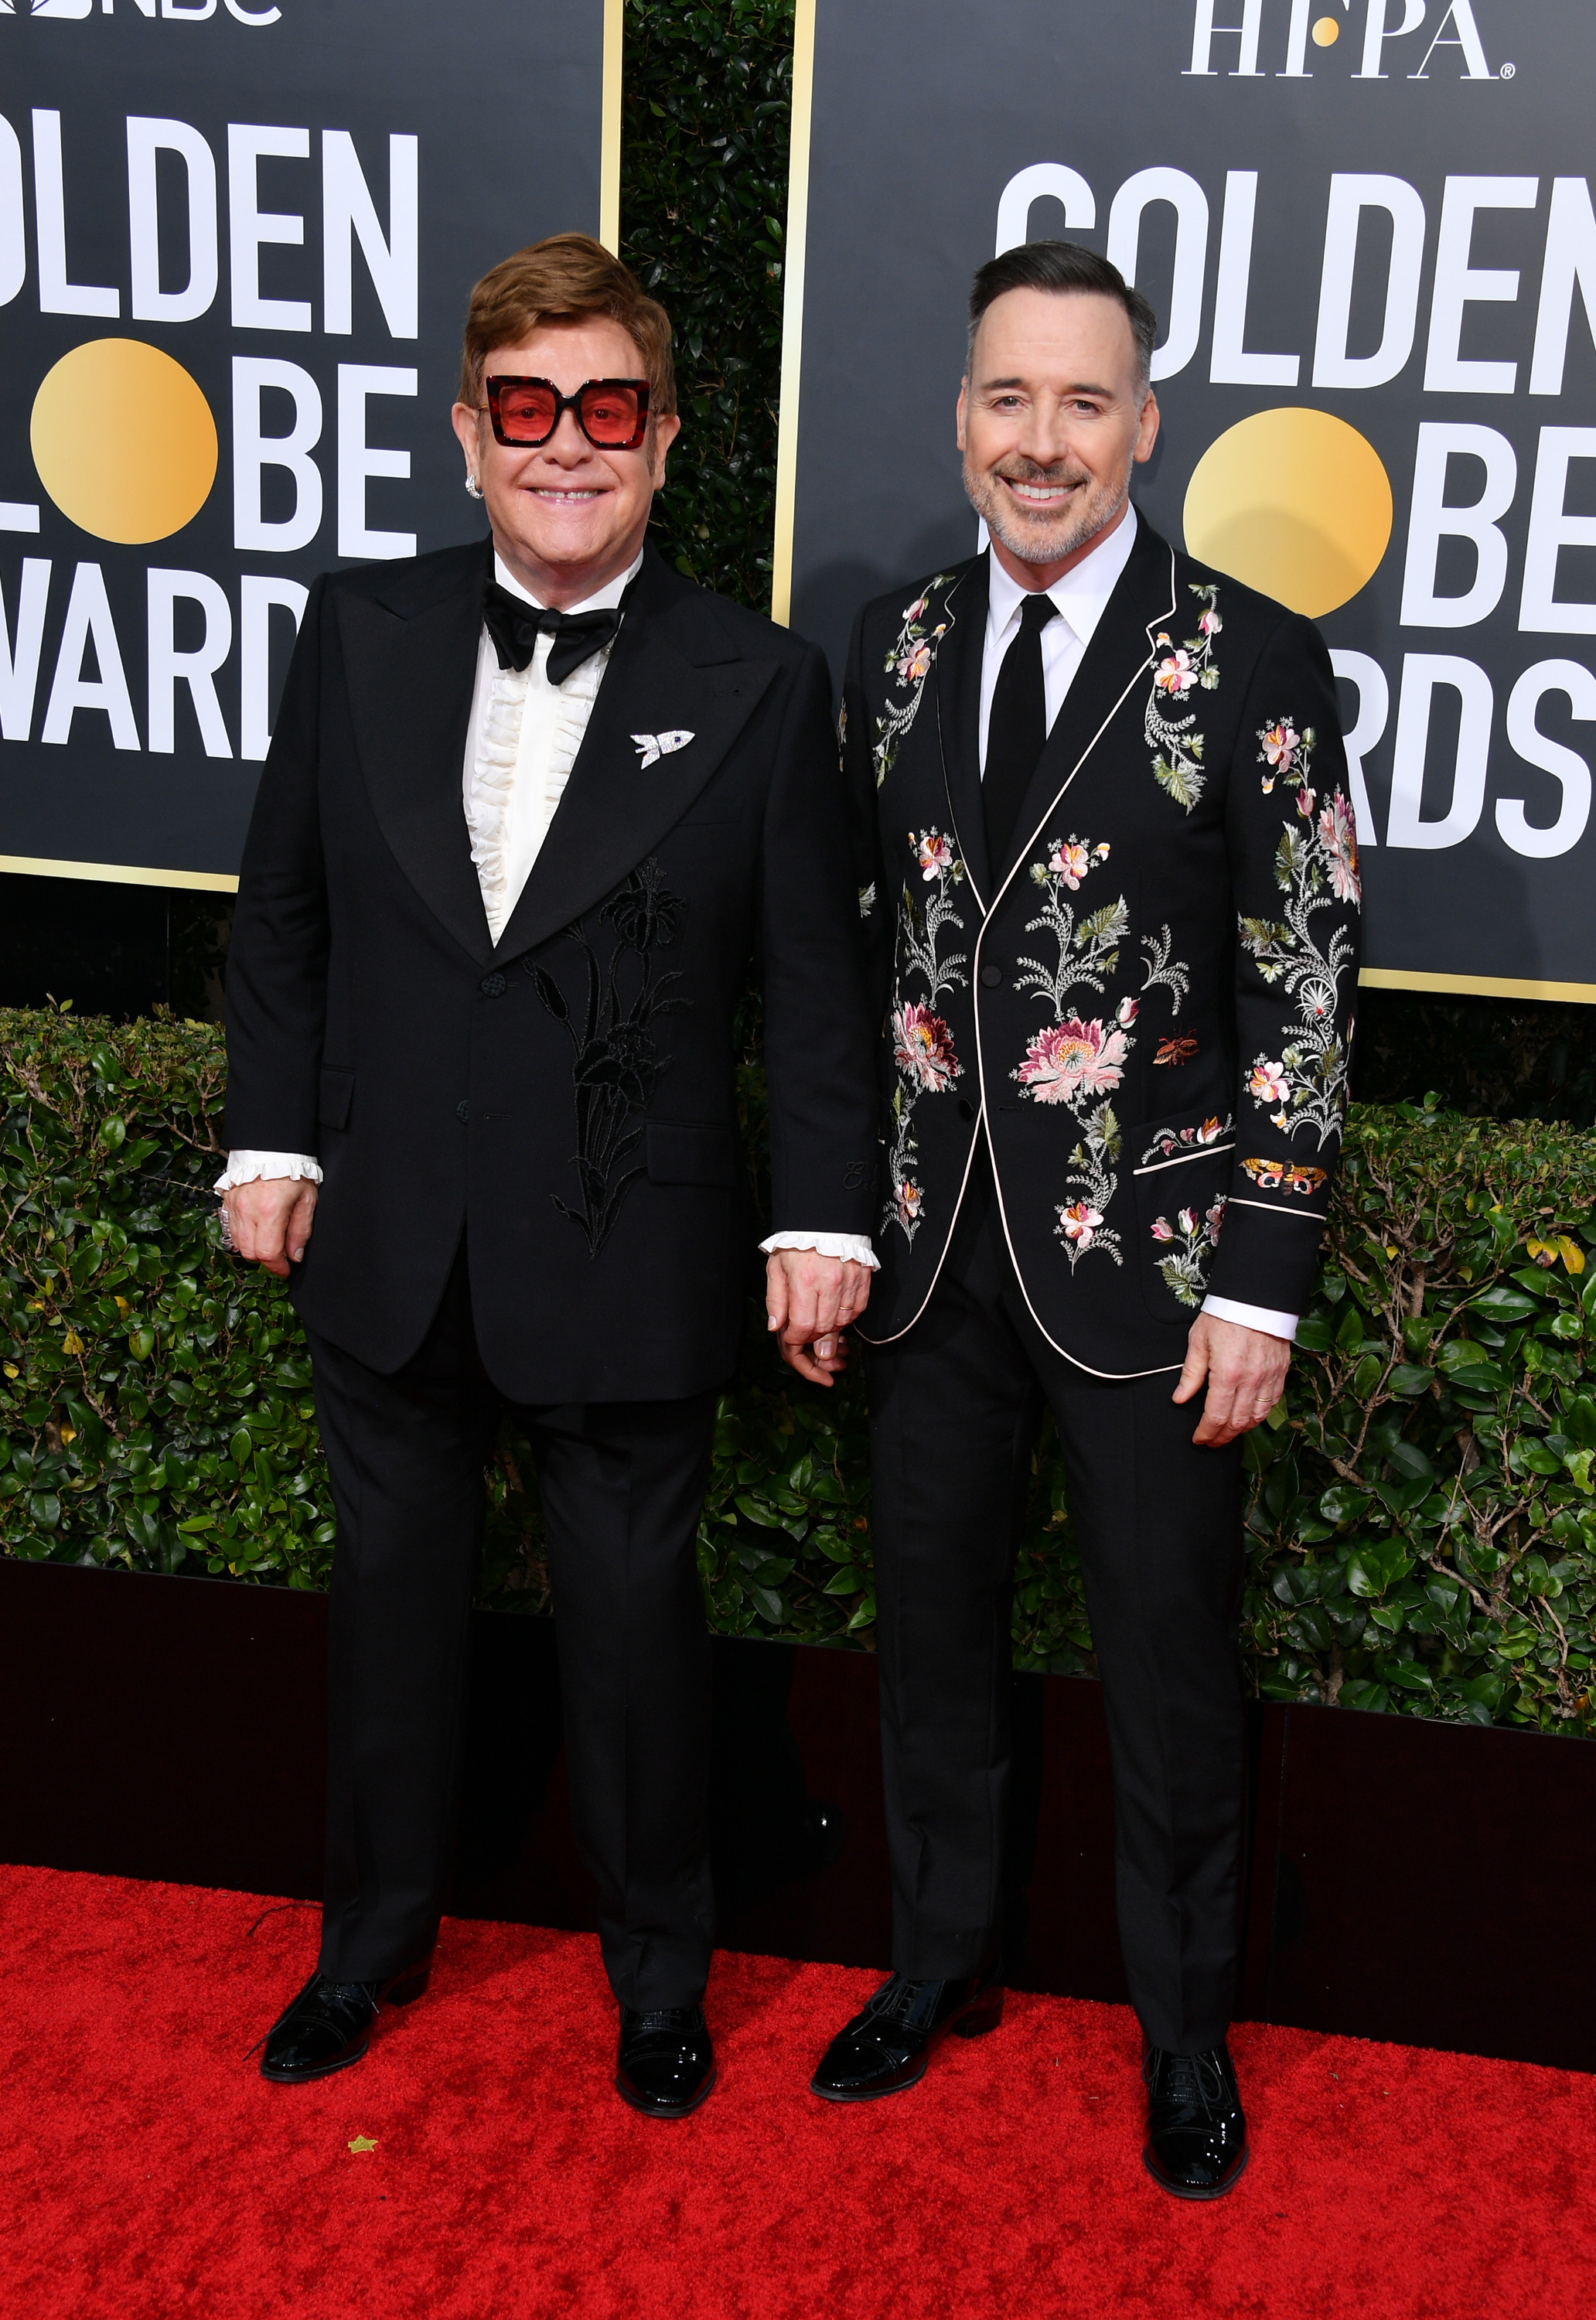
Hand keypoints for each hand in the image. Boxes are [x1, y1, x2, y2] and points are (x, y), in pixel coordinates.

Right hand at [222, 1178, 317, 1279]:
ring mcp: (234, 1206)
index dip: (278, 1267)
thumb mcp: (307, 1199)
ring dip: (253, 1248)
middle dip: (266, 1259)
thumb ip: (301, 1230)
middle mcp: (247, 1211)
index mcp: (270, 1211)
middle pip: (250, 1252)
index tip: (286, 1270)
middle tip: (280, 1255)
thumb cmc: (293, 1170)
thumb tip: (294, 1255)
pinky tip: (255, 1230)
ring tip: (269, 1241)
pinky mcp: (226, 1201)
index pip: (268, 1253)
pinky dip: (242, 1236)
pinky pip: (230, 1228)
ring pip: (238, 1243)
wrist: (272, 1145)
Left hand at [765, 1250, 871, 1387]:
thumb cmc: (797, 1244)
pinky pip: (858, 1311)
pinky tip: (837, 1314)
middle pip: (823, 1328)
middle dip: (812, 1339)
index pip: (802, 1326)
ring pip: (842, 1323)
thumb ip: (775, 1300)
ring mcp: (849, 1282)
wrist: (824, 1219)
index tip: (792, 1340)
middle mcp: (829, 1283)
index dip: (796, 1340)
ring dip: (830, 1331)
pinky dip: (847, 1318)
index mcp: (804, 1281)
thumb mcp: (776, 1268)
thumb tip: (776, 1328)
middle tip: (806, 1338)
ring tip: (820, 1325)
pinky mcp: (863, 1280)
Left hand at [1172, 1310, 1289, 1446]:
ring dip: (1241, 1429)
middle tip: (1211, 1441)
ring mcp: (1269, 1377)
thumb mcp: (1198, 1341)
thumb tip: (1180, 1398)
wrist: (1255, 1298)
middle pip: (1237, 1422)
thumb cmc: (1225, 1315)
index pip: (1216, 1416)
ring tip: (1228, 1432)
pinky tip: (1249, 1416)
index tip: (1199, 1439)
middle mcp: (1251, 1380)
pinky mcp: (1281, 1372)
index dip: (1206, 1432)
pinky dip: (1260, 1415)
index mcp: (1227, 1374)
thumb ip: (1191, 1374)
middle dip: (1223, 1437)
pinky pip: (1272, 1403)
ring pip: (1257, 1417)